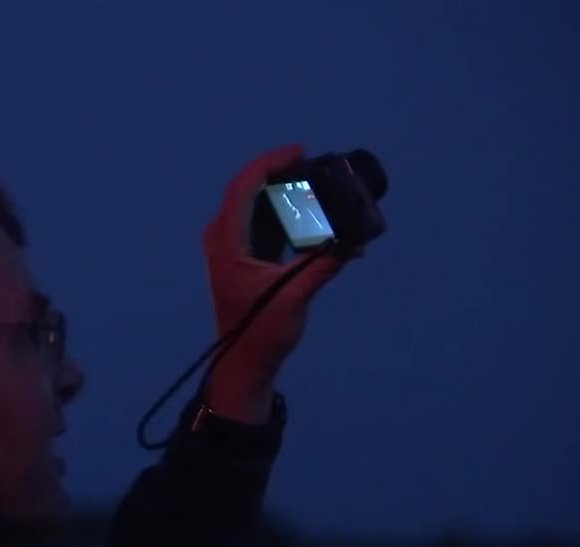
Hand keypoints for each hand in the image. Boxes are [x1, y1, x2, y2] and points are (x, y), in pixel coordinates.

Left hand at [201, 144, 358, 421]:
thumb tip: (357, 242)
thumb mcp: (295, 296)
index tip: (300, 151)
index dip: (270, 162)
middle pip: (247, 189)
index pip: (244, 187)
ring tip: (314, 182)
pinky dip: (282, 212)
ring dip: (282, 191)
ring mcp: (229, 247)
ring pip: (254, 204)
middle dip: (279, 171)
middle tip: (312, 163)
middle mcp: (223, 238)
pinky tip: (307, 212)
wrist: (244, 362)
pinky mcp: (241, 257)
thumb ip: (325, 264)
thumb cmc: (262, 331)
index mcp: (228, 242)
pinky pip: (259, 221)